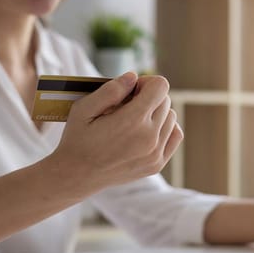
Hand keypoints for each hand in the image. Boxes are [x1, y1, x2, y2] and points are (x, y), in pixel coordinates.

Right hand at [49, 72, 182, 191]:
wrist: (78, 175)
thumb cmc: (78, 139)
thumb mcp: (84, 108)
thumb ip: (110, 90)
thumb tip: (133, 77)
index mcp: (132, 121)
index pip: (160, 86)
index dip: (145, 83)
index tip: (131, 91)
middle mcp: (149, 137)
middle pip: (165, 100)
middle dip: (148, 97)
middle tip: (127, 107)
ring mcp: (155, 153)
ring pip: (171, 117)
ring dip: (156, 113)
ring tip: (133, 121)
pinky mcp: (157, 164)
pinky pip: (175, 135)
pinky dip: (165, 128)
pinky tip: (146, 130)